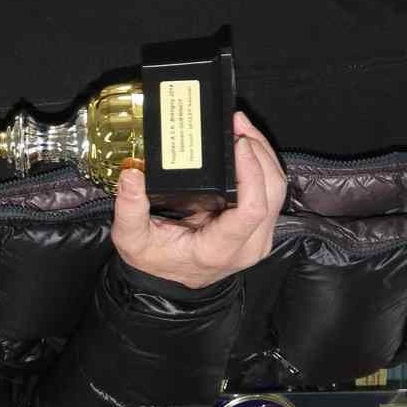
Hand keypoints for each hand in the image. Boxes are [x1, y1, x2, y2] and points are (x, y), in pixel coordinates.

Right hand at [111, 111, 287, 289]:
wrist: (169, 282)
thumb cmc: (153, 261)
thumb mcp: (131, 238)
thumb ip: (129, 209)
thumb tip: (132, 176)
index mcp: (219, 249)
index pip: (251, 210)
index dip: (251, 172)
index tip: (237, 144)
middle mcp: (248, 246)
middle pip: (272, 193)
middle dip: (259, 152)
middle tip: (236, 124)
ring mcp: (259, 238)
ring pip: (277, 190)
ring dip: (263, 154)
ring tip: (241, 128)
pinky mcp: (260, 228)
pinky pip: (271, 192)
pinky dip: (262, 165)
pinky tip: (245, 145)